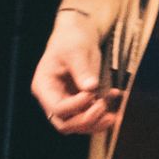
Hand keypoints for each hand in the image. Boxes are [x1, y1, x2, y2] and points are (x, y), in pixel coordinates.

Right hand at [31, 10, 121, 134]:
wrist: (77, 33)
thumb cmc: (71, 38)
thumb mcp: (76, 50)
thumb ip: (82, 69)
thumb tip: (90, 88)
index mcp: (44, 86)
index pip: (57, 108)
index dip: (76, 105)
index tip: (91, 93)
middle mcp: (52, 98)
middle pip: (64, 123)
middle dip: (85, 120)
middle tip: (104, 108)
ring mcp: (65, 101)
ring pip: (77, 125)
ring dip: (95, 123)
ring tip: (113, 115)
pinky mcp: (78, 102)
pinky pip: (88, 116)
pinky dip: (101, 116)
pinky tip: (115, 105)